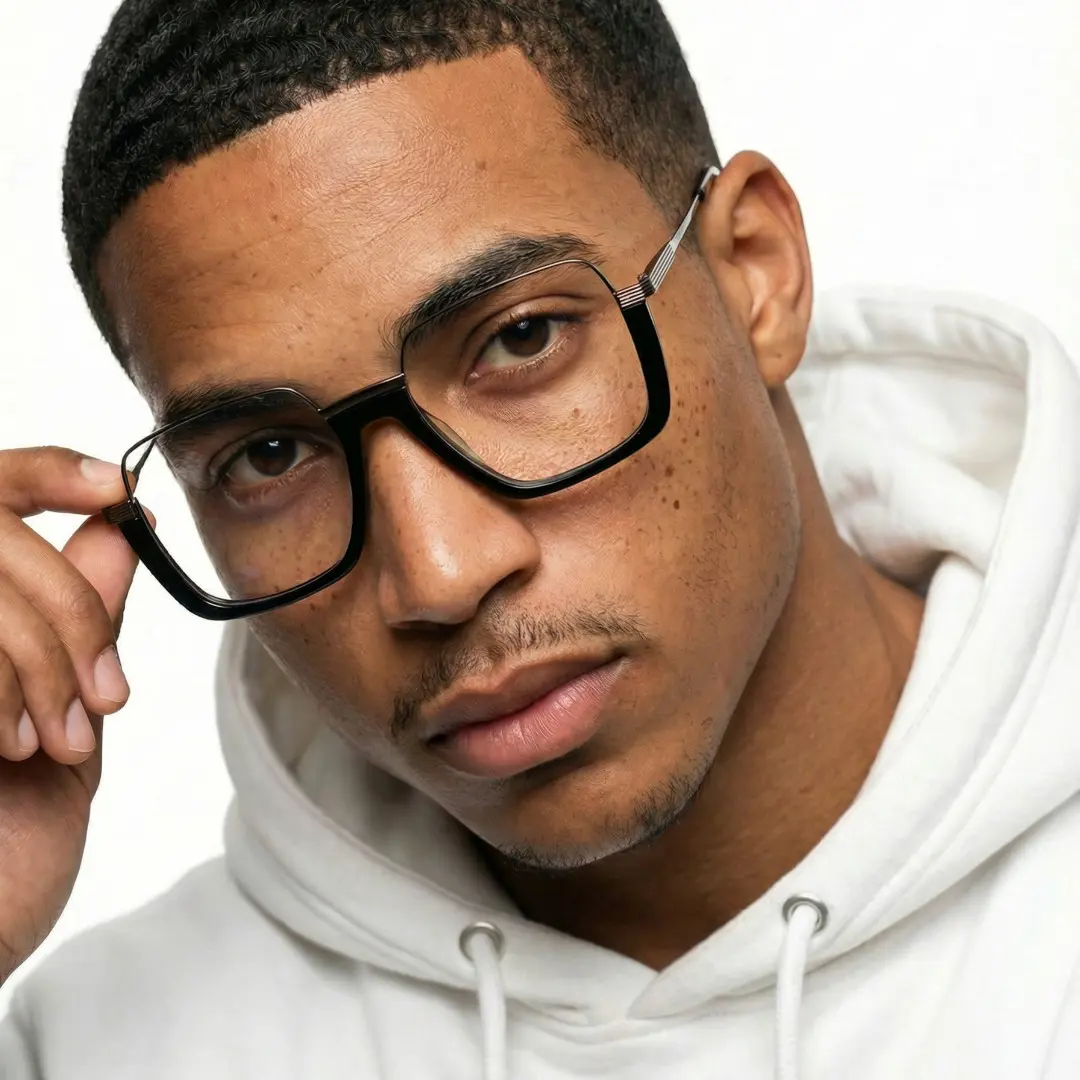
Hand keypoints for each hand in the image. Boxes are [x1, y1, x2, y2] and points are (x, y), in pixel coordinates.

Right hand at [0, 447, 139, 984]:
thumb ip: (75, 627)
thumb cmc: (9, 852)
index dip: (45, 473)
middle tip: (100, 696)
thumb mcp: (64, 727)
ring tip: (52, 743)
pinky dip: (5, 686)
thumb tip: (114, 531)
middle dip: (69, 611)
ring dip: (41, 662)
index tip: (114, 490)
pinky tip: (4, 752)